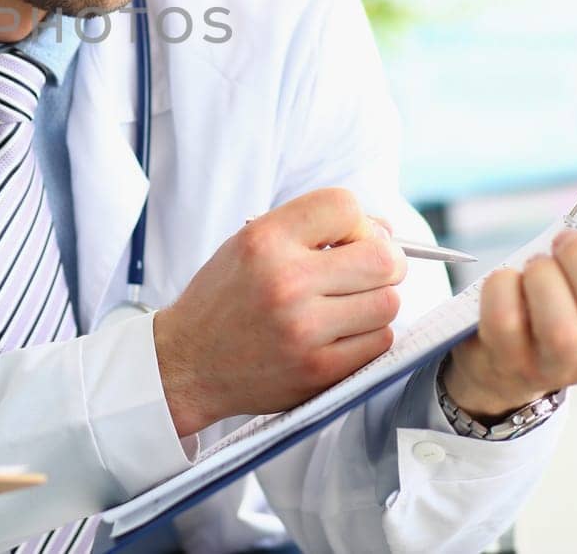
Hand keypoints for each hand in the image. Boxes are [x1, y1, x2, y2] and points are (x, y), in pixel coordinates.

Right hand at [154, 188, 407, 436]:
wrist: (188, 362)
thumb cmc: (223, 299)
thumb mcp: (248, 243)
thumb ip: (309, 228)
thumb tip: (384, 231)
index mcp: (265, 240)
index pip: (345, 207)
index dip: (359, 221)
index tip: (349, 239)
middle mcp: (285, 281)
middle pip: (383, 259)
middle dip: (384, 261)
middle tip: (366, 271)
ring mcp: (304, 329)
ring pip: (388, 303)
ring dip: (376, 301)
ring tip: (346, 304)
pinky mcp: (318, 370)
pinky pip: (378, 342)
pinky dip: (368, 335)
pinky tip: (339, 332)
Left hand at [443, 176, 576, 419]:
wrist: (512, 347)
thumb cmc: (574, 294)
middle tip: (563, 240)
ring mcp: (560, 368)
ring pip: (561, 327)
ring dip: (543, 274)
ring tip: (537, 264)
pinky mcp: (512, 363)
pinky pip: (506, 321)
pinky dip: (502, 286)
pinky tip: (507, 279)